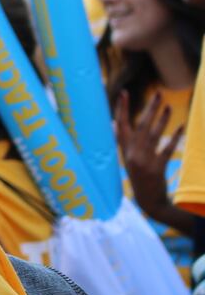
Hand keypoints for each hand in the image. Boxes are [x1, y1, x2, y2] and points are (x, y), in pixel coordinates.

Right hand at [116, 91, 188, 230]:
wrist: (148, 201)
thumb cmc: (138, 177)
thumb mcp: (126, 160)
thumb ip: (122, 142)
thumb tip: (114, 124)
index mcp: (123, 150)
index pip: (120, 125)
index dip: (122, 108)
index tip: (124, 93)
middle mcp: (132, 154)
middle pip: (141, 126)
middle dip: (150, 108)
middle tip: (158, 94)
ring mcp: (144, 161)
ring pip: (154, 135)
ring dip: (162, 119)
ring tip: (169, 106)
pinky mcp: (157, 168)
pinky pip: (166, 149)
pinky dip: (174, 137)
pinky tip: (180, 127)